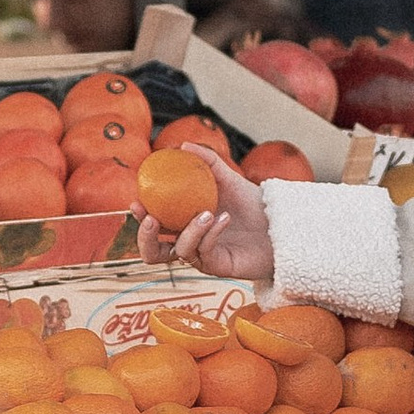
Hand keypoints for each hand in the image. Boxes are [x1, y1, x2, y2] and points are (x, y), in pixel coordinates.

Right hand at [136, 152, 275, 281]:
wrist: (278, 223)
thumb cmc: (251, 203)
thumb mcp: (227, 177)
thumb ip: (206, 161)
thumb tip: (182, 146)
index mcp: (184, 224)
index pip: (154, 225)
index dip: (140, 217)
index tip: (136, 202)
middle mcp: (189, 243)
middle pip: (153, 252)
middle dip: (145, 238)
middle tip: (151, 220)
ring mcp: (202, 257)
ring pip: (179, 252)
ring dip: (188, 231)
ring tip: (206, 213)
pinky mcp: (218, 267)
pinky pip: (204, 251)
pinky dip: (210, 233)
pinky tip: (223, 218)